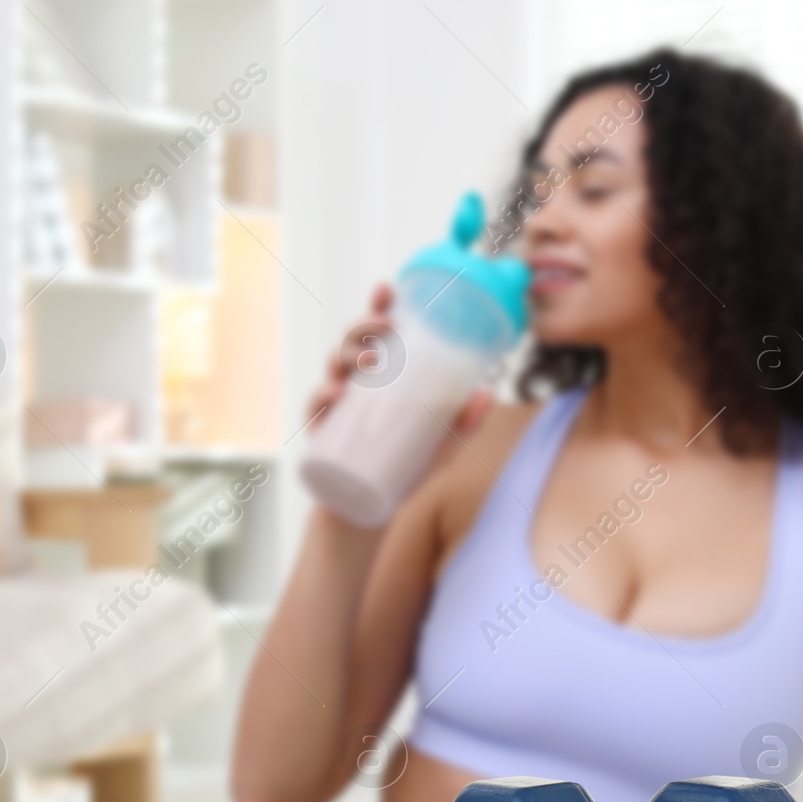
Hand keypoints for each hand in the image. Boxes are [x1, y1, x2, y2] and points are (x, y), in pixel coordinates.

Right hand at [303, 285, 493, 522]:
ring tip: (367, 361)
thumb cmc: (404, 469)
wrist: (370, 512)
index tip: (386, 289)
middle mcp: (354, 385)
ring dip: (346, 356)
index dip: (377, 307)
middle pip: (352, 342)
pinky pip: (315, 408)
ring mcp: (334, 406)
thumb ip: (464, 424)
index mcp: (380, 378)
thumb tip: (487, 394)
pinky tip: (335, 394)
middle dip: (365, 327)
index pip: (376, 334)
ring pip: (332, 367)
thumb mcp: (442, 447)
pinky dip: (322, 397)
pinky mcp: (321, 433)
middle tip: (386, 329)